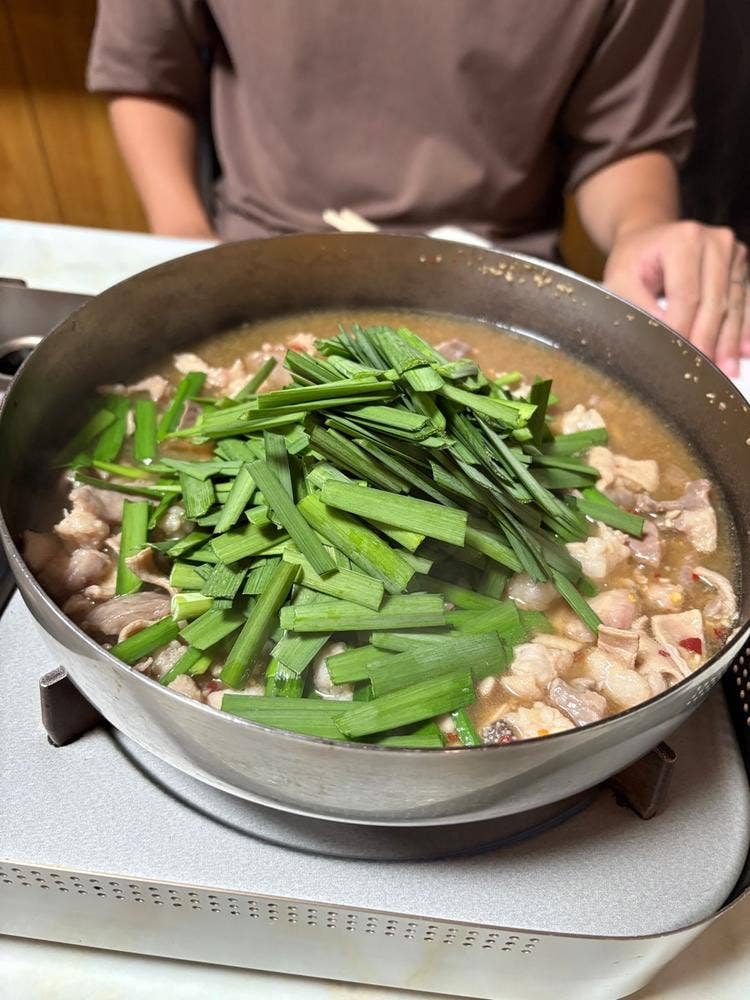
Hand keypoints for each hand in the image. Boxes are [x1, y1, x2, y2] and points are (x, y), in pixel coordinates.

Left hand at [603, 220, 748, 376]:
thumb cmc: (633, 260)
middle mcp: (714, 241)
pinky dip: (743, 328)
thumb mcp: (620, 281)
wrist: (649, 237)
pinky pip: (744, 301)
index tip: (678, 358)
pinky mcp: (740, 266)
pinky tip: (743, 351)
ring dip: (730, 341)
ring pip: (733, 305)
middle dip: (708, 341)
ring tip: (727, 371)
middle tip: (706, 372)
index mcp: (682, 240)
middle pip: (714, 302)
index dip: (683, 330)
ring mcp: (732, 252)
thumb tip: (664, 338)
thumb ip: (638, 307)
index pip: (686, 296)